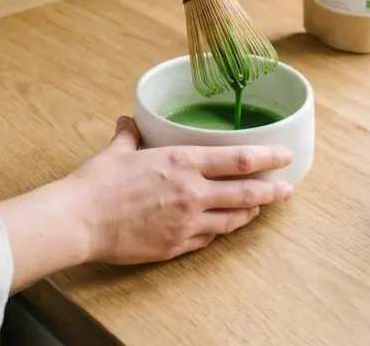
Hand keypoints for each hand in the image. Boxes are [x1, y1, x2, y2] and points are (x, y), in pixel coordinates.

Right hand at [68, 116, 293, 264]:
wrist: (81, 221)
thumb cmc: (97, 184)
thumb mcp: (117, 152)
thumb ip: (130, 137)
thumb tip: (127, 124)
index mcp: (183, 162)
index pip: (239, 159)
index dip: (267, 158)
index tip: (285, 157)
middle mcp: (193, 192)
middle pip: (247, 192)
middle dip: (273, 191)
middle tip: (288, 190)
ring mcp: (187, 222)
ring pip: (232, 219)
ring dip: (249, 213)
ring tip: (259, 209)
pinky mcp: (177, 246)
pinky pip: (208, 238)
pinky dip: (220, 231)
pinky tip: (224, 227)